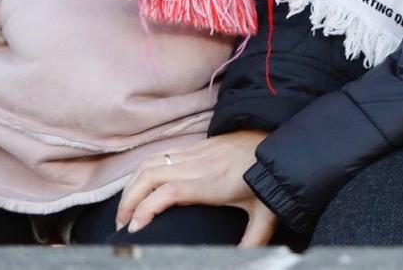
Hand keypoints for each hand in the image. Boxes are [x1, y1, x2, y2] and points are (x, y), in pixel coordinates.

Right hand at [115, 131, 274, 245]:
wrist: (281, 143)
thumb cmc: (272, 180)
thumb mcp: (266, 214)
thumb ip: (253, 240)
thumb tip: (241, 261)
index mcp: (214, 183)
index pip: (170, 191)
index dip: (146, 208)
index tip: (134, 228)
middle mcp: (201, 165)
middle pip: (151, 174)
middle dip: (128, 200)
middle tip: (122, 225)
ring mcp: (197, 153)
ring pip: (151, 162)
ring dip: (132, 185)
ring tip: (125, 210)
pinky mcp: (197, 146)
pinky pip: (160, 154)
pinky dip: (142, 171)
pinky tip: (138, 188)